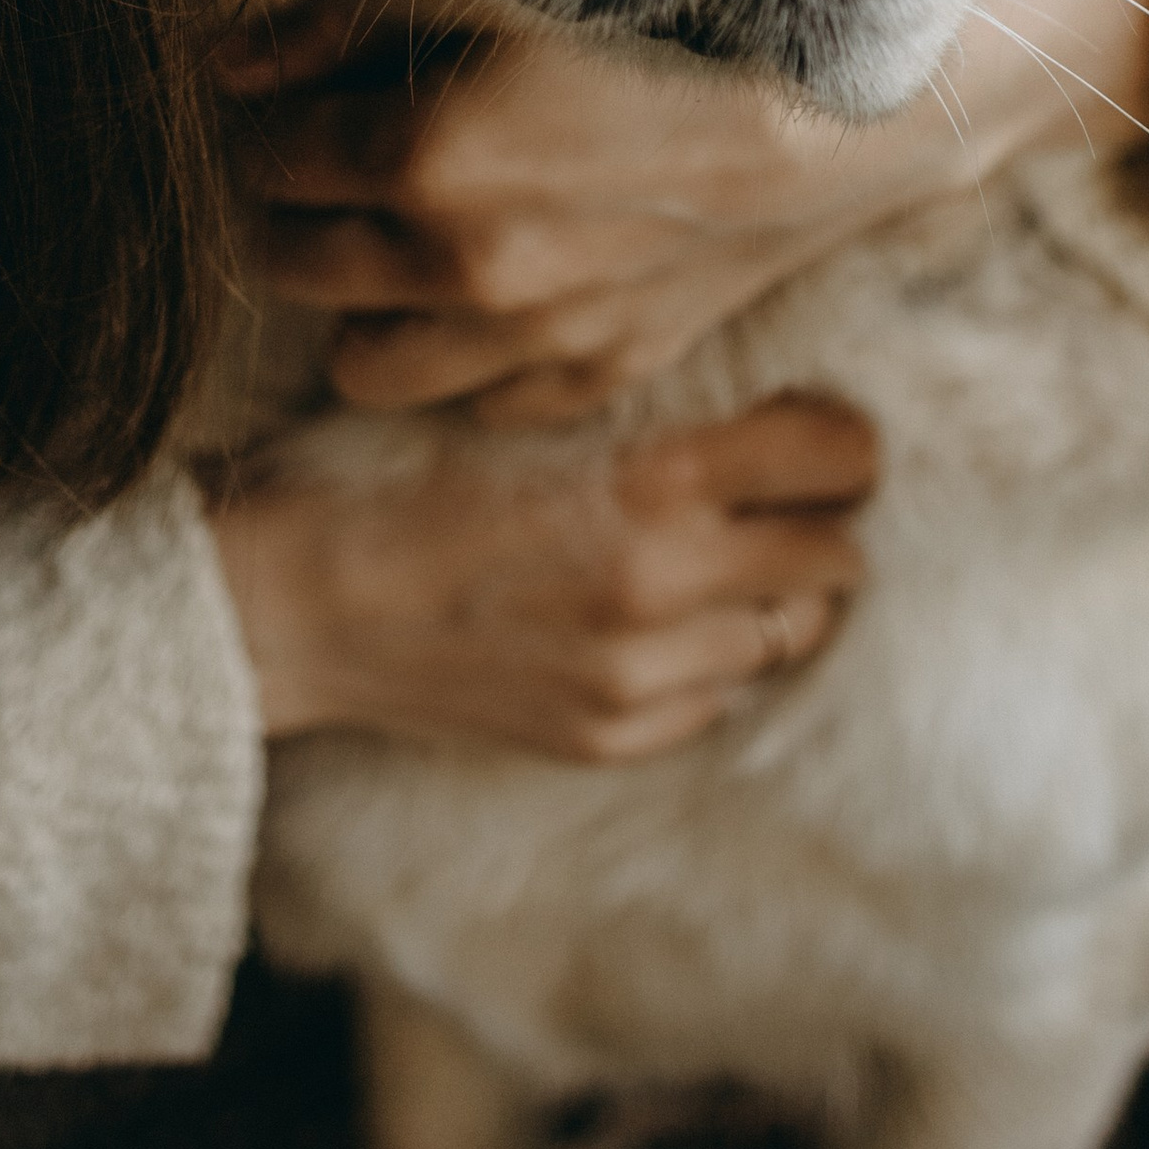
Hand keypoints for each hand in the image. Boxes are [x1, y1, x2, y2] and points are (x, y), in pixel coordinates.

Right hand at [207, 389, 875, 758]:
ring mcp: (644, 675)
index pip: (834, 456)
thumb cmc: (404, 473)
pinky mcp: (613, 737)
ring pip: (789, 634)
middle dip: (820, 522)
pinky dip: (708, 659)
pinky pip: (719, 696)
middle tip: (783, 498)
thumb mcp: (539, 411)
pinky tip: (654, 624)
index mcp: (652, 477)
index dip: (843, 440)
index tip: (827, 432)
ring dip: (772, 597)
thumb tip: (766, 424)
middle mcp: (667, 583)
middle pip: (836, 554)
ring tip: (721, 564)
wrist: (305, 601)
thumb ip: (654, 422)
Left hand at [226, 0, 1148, 423]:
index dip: (253, 113)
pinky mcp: (611, 371)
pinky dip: (457, 358)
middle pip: (294, 262)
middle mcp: (471, 270)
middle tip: (310, 145)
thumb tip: (214, 45)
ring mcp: (542, 338)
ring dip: (353, 301)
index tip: (270, 81)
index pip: (262, 157)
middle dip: (282, 205)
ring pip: (365, 366)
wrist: (880, 95)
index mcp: (429, 157)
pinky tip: (481, 282)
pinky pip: (479, 403)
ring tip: (383, 225)